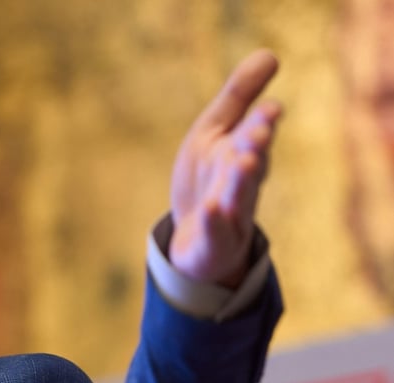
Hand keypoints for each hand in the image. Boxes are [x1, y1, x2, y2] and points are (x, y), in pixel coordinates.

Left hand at [169, 50, 282, 287]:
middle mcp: (240, 183)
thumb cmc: (209, 179)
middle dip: (255, 147)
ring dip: (241, 180)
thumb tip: (270, 54)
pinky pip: (214, 233)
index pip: (255, 134)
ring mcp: (229, 216)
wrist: (198, 241)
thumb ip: (239, 97)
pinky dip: (213, 222)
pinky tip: (210, 210)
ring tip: (243, 161)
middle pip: (250, 163)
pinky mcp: (212, 243)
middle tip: (258, 131)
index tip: (268, 108)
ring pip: (238, 197)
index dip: (261, 122)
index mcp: (243, 153)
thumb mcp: (215, 132)